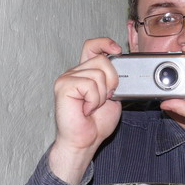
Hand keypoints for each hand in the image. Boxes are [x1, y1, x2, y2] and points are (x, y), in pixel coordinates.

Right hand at [48, 38, 122, 184]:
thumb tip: (121, 66)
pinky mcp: (63, 86)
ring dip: (101, 95)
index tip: (117, 49)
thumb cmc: (96, 123)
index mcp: (85, 73)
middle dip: (112, 81)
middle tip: (104, 99)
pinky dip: (93, 100)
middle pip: (102, 60)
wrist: (85, 141)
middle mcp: (74, 72)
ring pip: (98, 73)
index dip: (105, 43)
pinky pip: (89, 84)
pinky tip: (86, 109)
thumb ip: (113, 79)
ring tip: (92, 107)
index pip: (92, 46)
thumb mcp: (112, 96)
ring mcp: (67, 78)